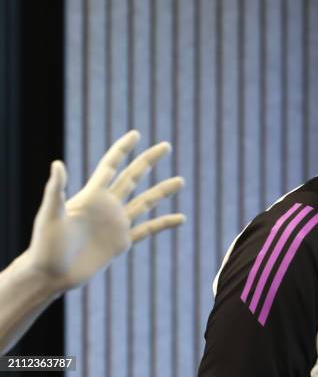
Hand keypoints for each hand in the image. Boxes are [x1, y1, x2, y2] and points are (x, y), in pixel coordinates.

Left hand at [24, 130, 185, 291]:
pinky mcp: (122, 242)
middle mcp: (107, 205)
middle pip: (133, 177)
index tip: (136, 134)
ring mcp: (117, 223)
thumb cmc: (45, 245)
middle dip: (149, 160)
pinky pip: (148, 230)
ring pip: (145, 202)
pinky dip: (164, 223)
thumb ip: (56, 190)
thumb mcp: (50, 215)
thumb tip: (58, 163)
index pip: (111, 166)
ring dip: (163, 191)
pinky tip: (181, 218)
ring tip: (180, 181)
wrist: (51, 274)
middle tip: (166, 146)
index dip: (123, 149)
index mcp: (91, 195)